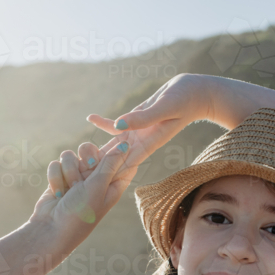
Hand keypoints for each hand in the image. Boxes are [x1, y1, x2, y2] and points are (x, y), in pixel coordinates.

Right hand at [30, 130, 136, 229]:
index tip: (117, 138)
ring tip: (70, 189)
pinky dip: (56, 177)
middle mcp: (96, 179)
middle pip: (93, 150)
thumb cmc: (80, 213)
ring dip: (69, 171)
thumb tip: (126, 145)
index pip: (122, 158)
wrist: (51, 229)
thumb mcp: (98, 187)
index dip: (120, 147)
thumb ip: (110, 164)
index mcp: (113, 183)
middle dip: (87, 156)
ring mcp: (77, 178)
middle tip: (88, 166)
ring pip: (71, 155)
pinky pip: (57, 163)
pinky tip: (58, 193)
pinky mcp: (60, 178)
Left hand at [86, 73, 213, 169]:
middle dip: (100, 167)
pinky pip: (118, 124)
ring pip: (114, 145)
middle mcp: (143, 141)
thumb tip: (118, 125)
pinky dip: (104, 122)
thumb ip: (143, 118)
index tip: (93, 183)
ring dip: (99, 149)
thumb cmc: (186, 99)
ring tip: (78, 154)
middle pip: (117, 158)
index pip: (126, 163)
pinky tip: (90, 117)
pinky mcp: (137, 120)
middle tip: (79, 174)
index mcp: (150, 142)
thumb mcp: (164, 107)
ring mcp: (139, 131)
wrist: (196, 92)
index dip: (110, 172)